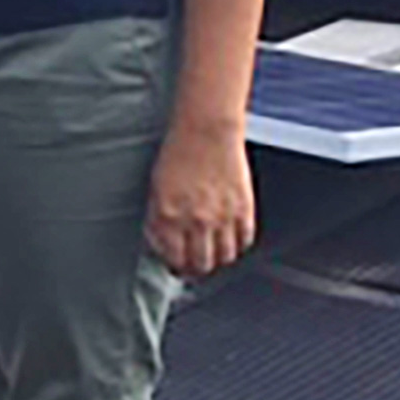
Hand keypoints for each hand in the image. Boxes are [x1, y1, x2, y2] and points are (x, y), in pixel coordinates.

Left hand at [147, 120, 256, 278]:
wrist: (206, 130)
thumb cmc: (178, 152)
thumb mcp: (156, 187)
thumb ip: (159, 217)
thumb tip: (161, 241)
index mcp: (167, 214)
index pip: (172, 257)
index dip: (173, 265)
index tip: (173, 264)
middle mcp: (195, 220)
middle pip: (200, 264)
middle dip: (195, 269)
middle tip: (193, 265)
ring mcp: (222, 217)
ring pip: (224, 257)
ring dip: (217, 258)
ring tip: (212, 253)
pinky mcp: (244, 209)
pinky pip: (244, 240)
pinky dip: (237, 244)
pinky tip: (230, 238)